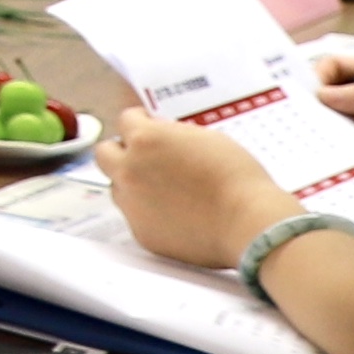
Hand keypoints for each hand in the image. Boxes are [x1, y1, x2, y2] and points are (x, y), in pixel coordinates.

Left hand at [98, 103, 295, 269]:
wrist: (248, 222)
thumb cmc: (236, 177)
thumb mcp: (205, 137)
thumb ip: (172, 134)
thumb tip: (159, 135)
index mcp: (145, 140)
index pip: (126, 120)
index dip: (141, 122)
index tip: (148, 126)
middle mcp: (129, 170)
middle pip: (105, 153)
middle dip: (122, 151)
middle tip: (145, 157)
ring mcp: (131, 204)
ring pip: (118, 186)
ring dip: (133, 183)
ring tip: (167, 190)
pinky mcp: (141, 233)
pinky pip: (135, 216)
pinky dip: (149, 212)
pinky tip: (176, 214)